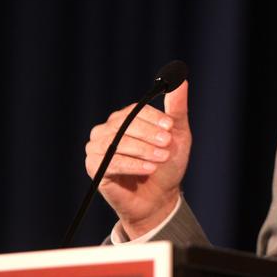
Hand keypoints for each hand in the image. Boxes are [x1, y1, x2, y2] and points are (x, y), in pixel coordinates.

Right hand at [85, 80, 191, 238]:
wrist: (161, 197)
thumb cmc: (168, 163)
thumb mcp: (177, 134)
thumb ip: (177, 108)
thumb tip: (182, 79)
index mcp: (126, 118)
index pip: (136, 109)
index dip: (153, 117)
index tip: (170, 126)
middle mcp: (108, 130)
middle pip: (124, 124)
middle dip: (148, 133)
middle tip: (167, 143)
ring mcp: (99, 148)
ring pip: (116, 142)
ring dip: (142, 149)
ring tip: (161, 158)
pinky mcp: (95, 168)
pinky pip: (110, 162)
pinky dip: (132, 164)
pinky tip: (149, 169)